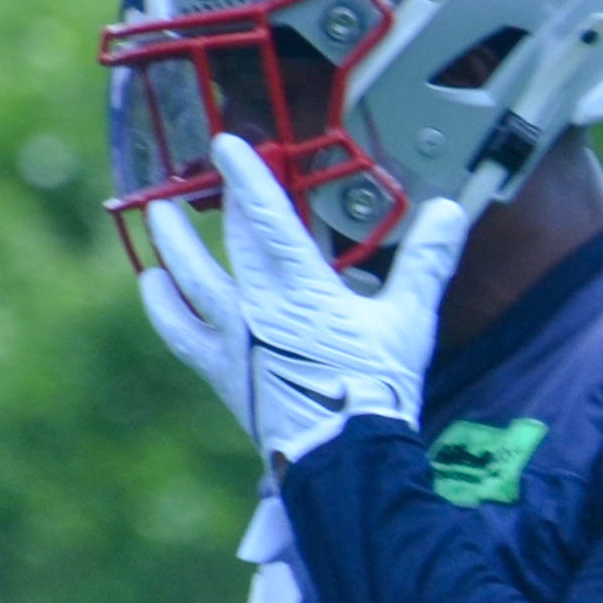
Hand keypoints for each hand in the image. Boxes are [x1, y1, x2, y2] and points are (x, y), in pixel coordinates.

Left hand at [138, 135, 472, 466]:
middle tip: (202, 178)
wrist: (345, 458)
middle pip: (227, 240)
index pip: (264, 215)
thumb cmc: (378, 390)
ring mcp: (232, 339)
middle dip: (217, 203)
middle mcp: (255, 305)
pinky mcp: (221, 370)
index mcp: (300, 286)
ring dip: (170, 242)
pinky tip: (154, 284)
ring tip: (157, 216)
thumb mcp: (411, 322)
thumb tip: (448, 210)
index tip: (225, 144)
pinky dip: (164, 303)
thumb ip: (426, 261)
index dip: (244, 173)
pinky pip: (179, 329)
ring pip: (187, 277)